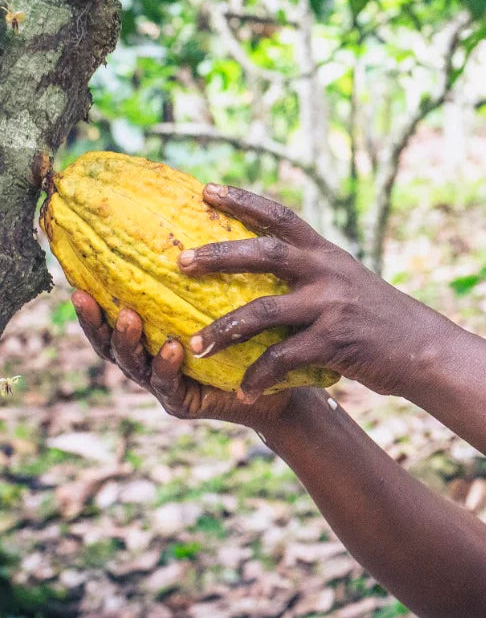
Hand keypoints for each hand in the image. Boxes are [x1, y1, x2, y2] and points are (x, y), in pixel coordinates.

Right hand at [72, 291, 304, 430]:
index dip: (92, 302)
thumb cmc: (248, 334)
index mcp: (151, 336)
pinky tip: (172, 347)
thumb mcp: (223, 300)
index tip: (75, 277)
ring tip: (129, 317)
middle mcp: (149, 360)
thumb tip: (197, 213)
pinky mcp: (184, 404)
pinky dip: (167, 366)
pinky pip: (170, 386)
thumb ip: (203, 275)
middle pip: (109, 344)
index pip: (112, 317)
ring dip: (128, 341)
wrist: (277, 381)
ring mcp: (163, 386)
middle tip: (85, 297)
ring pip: (134, 365)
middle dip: (96, 322)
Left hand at [178, 184, 456, 401]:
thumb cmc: (381, 319)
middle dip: (219, 256)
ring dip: (225, 330)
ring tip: (196, 345)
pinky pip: (283, 358)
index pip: (281, 216)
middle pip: (264, 253)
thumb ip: (315, 273)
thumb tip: (271, 265)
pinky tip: (243, 389)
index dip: (242, 201)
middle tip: (180, 261)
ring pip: (264, 311)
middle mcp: (328, 273)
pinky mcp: (334, 343)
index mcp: (328, 255)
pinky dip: (259, 375)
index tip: (205, 189)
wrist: (423, 349)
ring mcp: (331, 306)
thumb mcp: (350, 282)